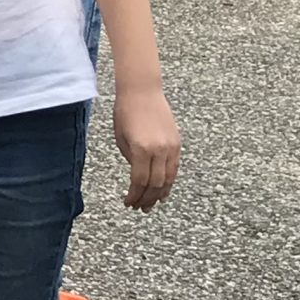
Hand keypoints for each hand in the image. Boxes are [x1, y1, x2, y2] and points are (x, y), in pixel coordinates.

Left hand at [115, 84, 179, 209]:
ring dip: (160, 194)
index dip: (134, 195)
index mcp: (141, 149)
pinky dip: (169, 181)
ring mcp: (171, 146)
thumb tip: (138, 178)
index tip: (128, 203)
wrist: (142, 92)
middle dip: (147, 198)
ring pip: (168, 178)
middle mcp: (159, 150)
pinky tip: (163, 190)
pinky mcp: (177, 143)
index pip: (139, 181)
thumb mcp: (121, 139)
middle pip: (155, 183)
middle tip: (139, 208)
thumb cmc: (125, 113)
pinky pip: (174, 168)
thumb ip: (131, 159)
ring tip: (151, 204)